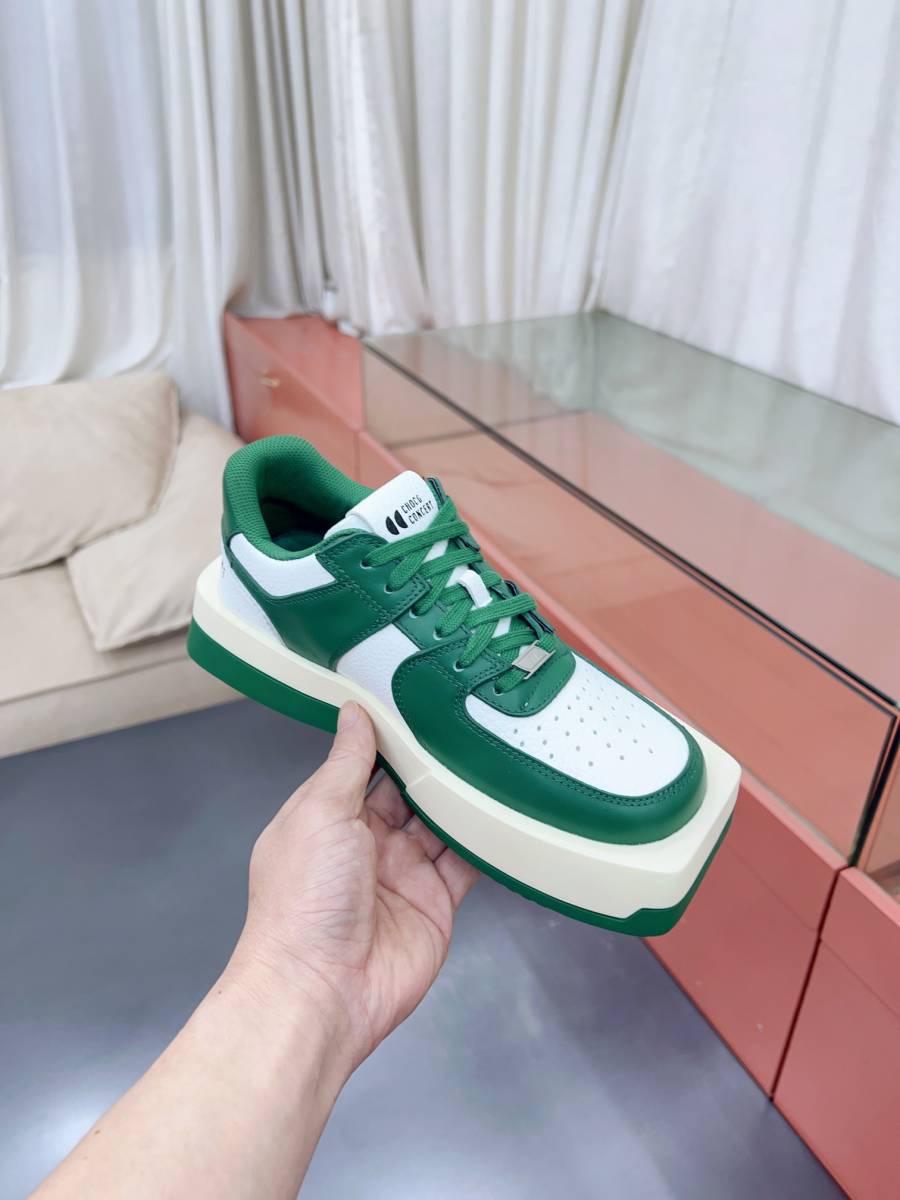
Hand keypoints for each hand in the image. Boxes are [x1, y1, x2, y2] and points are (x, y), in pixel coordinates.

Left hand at [233, 703, 478, 1069]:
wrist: (321, 991)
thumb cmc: (302, 903)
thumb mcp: (321, 812)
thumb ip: (347, 763)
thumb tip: (353, 715)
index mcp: (326, 818)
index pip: (363, 766)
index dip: (389, 738)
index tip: (417, 702)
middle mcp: (364, 844)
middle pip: (407, 793)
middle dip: (431, 765)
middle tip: (465, 725)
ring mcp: (401, 875)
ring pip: (440, 824)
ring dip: (460, 798)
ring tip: (489, 760)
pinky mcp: (434, 904)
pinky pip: (465, 863)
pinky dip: (483, 840)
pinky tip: (500, 814)